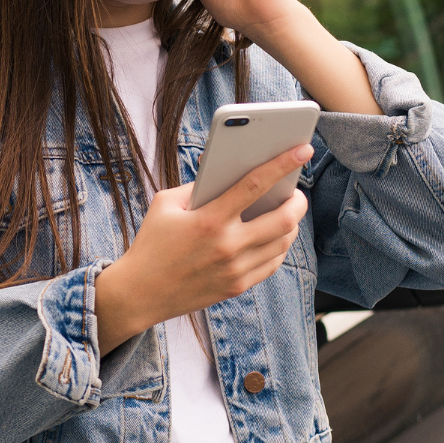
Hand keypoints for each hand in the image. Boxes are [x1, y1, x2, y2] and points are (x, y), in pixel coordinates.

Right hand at [92, 144, 311, 351]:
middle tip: (296, 192)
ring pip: (283, 242)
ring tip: (286, 212)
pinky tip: (274, 236)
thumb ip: (197, 187)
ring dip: (290, 224)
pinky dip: (279, 246)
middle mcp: (227, 246)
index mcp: (208, 220)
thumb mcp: (165, 204)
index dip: (283, 164)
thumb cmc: (151, 242)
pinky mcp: (238, 286)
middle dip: (298, 201)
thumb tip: (229, 176)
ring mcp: (235, 269)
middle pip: (283, 219)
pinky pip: (272, 263)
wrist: (140, 292)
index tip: (303, 149)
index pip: (255, 185)